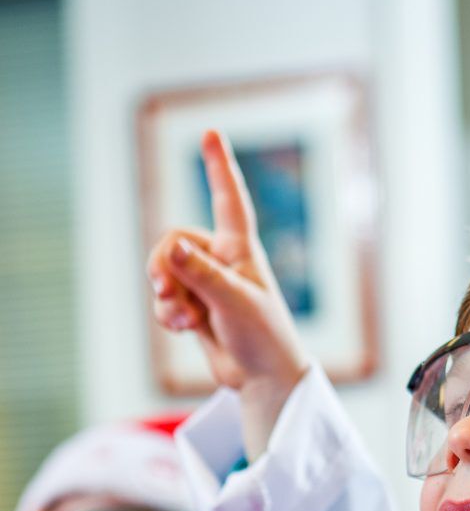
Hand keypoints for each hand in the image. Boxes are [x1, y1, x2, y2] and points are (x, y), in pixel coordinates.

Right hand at [147, 130, 309, 458]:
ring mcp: (206, 284)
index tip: (212, 133)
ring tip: (186, 320)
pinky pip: (164, 299)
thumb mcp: (235, 303)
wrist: (262, 377)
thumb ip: (202, 275)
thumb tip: (171, 246)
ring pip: (164, 272)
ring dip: (167, 297)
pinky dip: (168, 315)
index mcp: (241, 250)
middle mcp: (221, 260)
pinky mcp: (194, 306)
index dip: (219, 167)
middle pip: (172, 241)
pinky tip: (184, 330)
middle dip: (164, 267)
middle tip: (170, 293)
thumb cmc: (264, 336)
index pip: (228, 199)